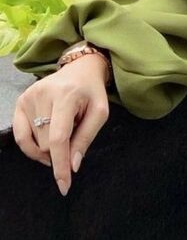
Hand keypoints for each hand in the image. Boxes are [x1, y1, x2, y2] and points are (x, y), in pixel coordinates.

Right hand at [12, 53, 110, 196]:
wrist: (80, 68)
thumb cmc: (92, 92)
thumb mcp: (100, 113)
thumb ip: (86, 139)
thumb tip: (72, 166)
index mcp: (66, 95)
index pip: (58, 138)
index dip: (60, 165)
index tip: (64, 185)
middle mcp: (43, 94)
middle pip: (46, 144)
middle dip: (61, 147)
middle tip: (73, 129)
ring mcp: (28, 97)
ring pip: (35, 143)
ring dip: (49, 144)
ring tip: (62, 126)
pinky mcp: (21, 101)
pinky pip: (20, 137)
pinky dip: (33, 145)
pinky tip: (44, 139)